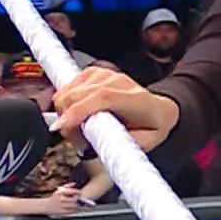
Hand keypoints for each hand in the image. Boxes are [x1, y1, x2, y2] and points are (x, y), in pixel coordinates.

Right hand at [41, 184, 88, 217]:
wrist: (45, 206)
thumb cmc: (54, 198)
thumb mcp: (58, 190)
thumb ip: (67, 186)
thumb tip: (74, 183)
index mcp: (61, 193)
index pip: (73, 191)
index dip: (79, 192)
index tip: (81, 193)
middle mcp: (62, 199)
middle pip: (76, 199)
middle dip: (81, 199)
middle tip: (84, 199)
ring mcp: (63, 206)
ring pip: (75, 206)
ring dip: (81, 205)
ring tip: (85, 205)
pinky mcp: (63, 212)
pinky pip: (73, 211)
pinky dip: (77, 210)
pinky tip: (80, 209)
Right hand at [52, 67, 179, 150]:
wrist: (158, 110)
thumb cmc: (151, 127)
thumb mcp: (144, 143)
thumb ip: (124, 144)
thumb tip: (101, 146)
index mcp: (135, 98)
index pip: (102, 97)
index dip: (77, 112)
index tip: (62, 128)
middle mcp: (118, 82)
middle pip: (77, 94)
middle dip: (67, 121)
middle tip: (76, 139)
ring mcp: (105, 75)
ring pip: (67, 92)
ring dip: (64, 112)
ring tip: (78, 128)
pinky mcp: (93, 73)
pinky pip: (67, 87)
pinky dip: (66, 103)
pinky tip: (77, 113)